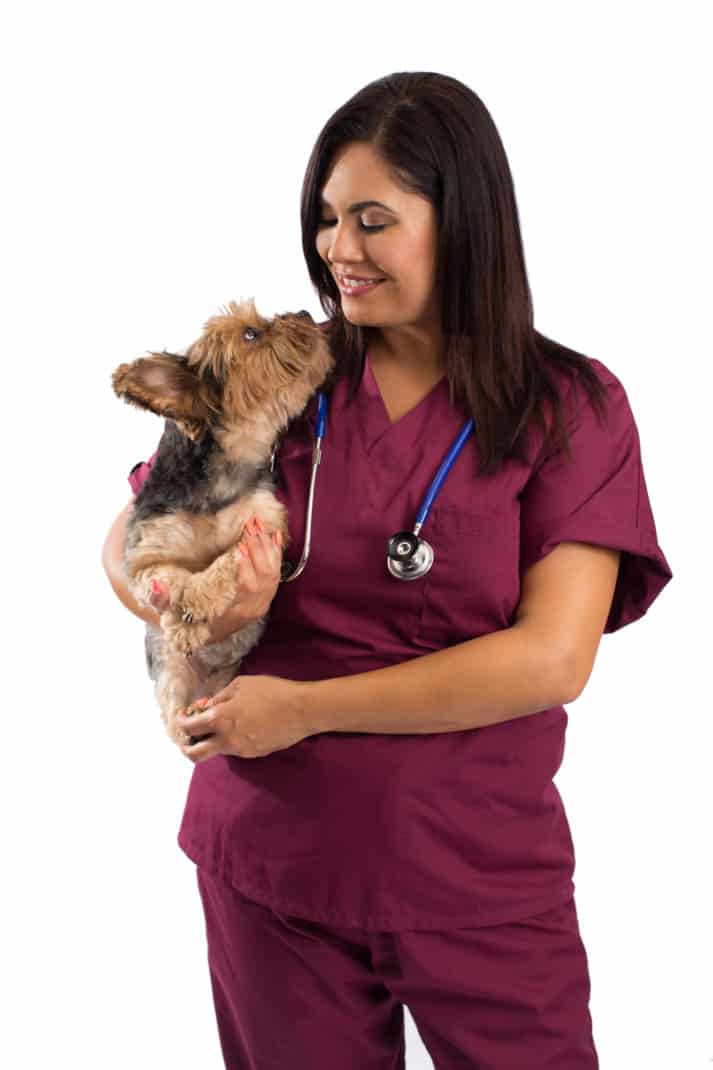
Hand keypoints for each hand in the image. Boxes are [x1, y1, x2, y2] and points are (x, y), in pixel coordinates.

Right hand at [148, 517, 283, 640]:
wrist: (206, 635)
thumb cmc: (187, 621)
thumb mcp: (170, 613)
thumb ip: (161, 599)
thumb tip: (157, 583)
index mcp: (231, 612)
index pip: (245, 588)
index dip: (244, 567)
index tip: (239, 547)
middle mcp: (252, 608)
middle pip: (264, 576)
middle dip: (258, 549)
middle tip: (249, 525)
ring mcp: (263, 602)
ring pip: (273, 573)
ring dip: (266, 547)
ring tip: (256, 524)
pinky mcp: (268, 596)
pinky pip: (277, 572)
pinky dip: (276, 552)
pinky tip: (274, 534)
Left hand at [173, 674, 309, 761]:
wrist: (302, 710)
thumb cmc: (272, 691)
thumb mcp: (241, 685)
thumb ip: (220, 697)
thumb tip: (206, 707)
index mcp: (220, 719)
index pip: (189, 727)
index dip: (180, 721)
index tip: (181, 716)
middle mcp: (227, 739)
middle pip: (194, 754)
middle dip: (185, 747)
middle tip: (188, 737)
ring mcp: (241, 750)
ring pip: (216, 751)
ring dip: (211, 741)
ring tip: (218, 725)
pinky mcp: (254, 754)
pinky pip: (235, 749)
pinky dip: (230, 740)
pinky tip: (241, 726)